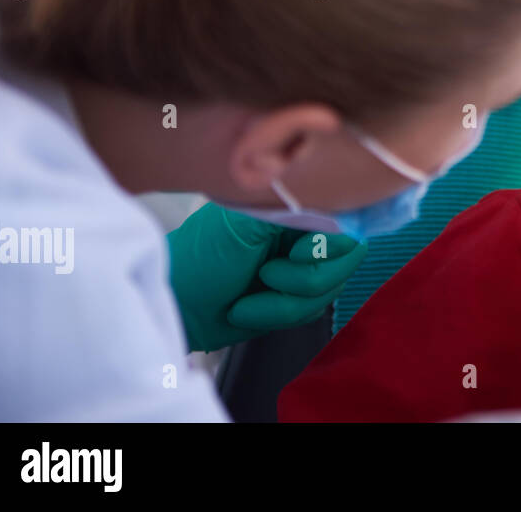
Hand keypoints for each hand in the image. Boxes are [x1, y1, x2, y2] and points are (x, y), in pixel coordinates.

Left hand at [166, 204, 367, 352]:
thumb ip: (295, 212)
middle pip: (344, 260)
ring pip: (329, 290)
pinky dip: (279, 315)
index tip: (294, 253)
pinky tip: (249, 309)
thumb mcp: (244, 224)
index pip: (345, 220)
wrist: (175, 306)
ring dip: (286, 303)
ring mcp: (301, 267)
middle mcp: (303, 233)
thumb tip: (341, 214)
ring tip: (250, 297)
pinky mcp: (294, 299)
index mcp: (294, 206)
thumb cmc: (200, 259)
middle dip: (305, 280)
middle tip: (266, 275)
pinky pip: (313, 311)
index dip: (327, 245)